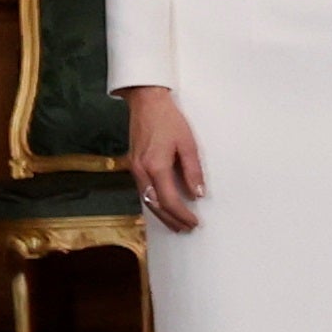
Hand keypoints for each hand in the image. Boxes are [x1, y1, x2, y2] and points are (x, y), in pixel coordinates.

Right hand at [122, 87, 205, 232]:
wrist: (147, 103)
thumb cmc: (169, 120)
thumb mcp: (188, 144)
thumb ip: (193, 170)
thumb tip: (198, 194)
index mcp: (155, 166)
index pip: (169, 200)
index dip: (181, 214)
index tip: (194, 222)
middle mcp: (140, 171)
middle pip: (154, 205)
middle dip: (171, 220)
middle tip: (186, 228)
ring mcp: (134, 169)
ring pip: (146, 200)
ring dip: (161, 214)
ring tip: (176, 223)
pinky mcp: (133, 165)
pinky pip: (142, 190)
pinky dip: (153, 202)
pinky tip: (162, 207)